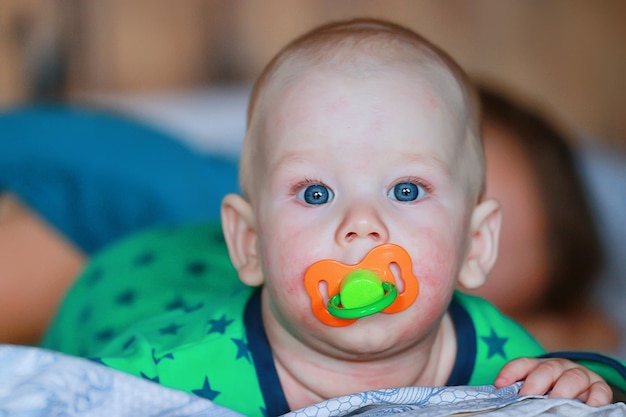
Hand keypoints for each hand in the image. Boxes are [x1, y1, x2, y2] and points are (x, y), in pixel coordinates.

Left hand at [494, 357, 611, 405]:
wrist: (585, 393)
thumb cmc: (553, 394)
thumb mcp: (537, 390)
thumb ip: (523, 393)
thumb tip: (502, 399)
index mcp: (540, 366)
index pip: (523, 364)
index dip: (510, 372)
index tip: (499, 385)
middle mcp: (560, 367)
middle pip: (547, 369)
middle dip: (536, 382)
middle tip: (527, 396)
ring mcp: (581, 375)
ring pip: (573, 377)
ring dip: (563, 390)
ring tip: (554, 402)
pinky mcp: (600, 388)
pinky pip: (599, 391)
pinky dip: (594, 399)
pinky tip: (588, 407)